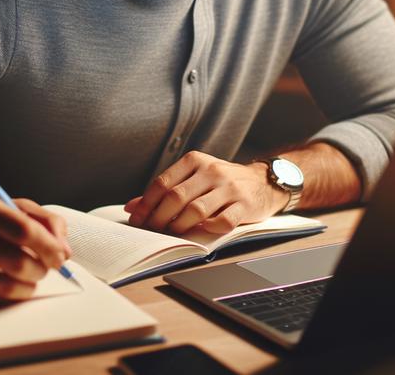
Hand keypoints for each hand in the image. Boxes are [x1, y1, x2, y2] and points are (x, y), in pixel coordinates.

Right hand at [0, 195, 70, 304]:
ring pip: (10, 286)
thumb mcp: (18, 210)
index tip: (60, 255)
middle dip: (43, 268)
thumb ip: (48, 222)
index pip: (24, 230)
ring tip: (32, 274)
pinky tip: (15, 283)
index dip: (49, 246)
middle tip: (48, 267)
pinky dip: (17, 294)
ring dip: (32, 284)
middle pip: (19, 262)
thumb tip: (64, 252)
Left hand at [124, 151, 287, 234]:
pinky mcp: (244, 205)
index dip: (146, 204)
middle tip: (152, 230)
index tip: (136, 219)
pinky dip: (208, 230)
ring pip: (196, 211)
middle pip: (176, 198)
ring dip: (179, 226)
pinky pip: (221, 222)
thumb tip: (132, 206)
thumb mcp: (193, 178)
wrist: (262, 182)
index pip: (163, 183)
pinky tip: (201, 231)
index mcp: (195, 160)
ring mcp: (230, 187)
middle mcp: (212, 170)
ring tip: (172, 233)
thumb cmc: (220, 182)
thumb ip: (165, 190)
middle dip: (159, 218)